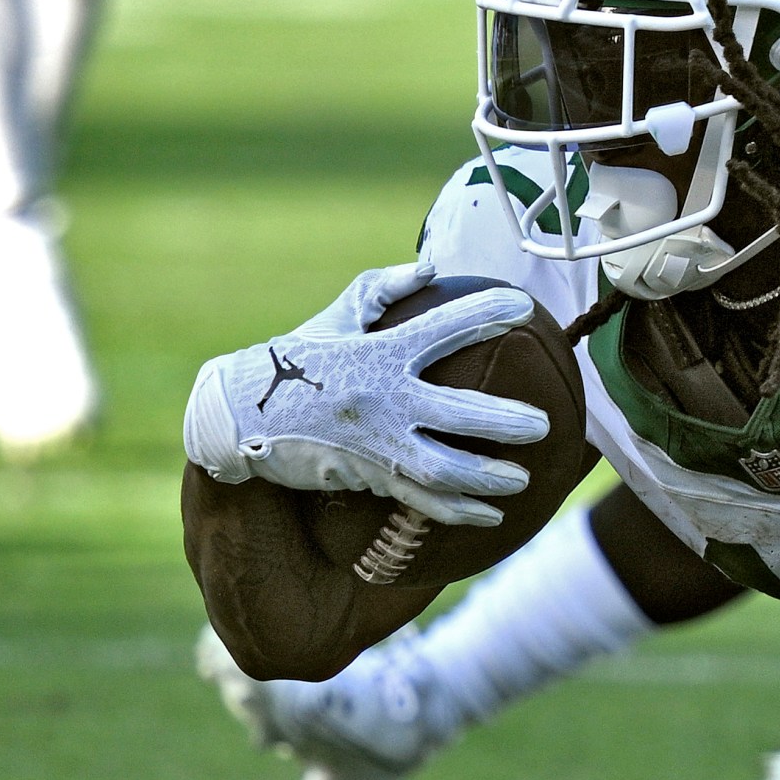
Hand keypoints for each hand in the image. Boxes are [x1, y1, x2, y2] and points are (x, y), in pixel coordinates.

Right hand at [182, 263, 548, 525]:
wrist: (236, 412)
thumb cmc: (295, 360)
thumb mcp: (333, 318)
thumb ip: (381, 288)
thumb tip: (430, 265)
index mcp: (379, 352)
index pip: (443, 327)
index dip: (485, 314)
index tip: (524, 307)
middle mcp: (383, 399)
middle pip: (457, 413)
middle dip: (503, 422)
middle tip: (543, 425)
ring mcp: (375, 442)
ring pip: (443, 467)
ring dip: (487, 477)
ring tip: (522, 478)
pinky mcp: (366, 475)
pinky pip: (421, 499)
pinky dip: (458, 510)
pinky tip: (492, 514)